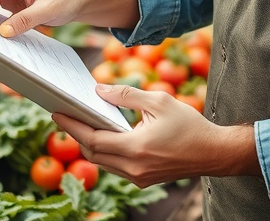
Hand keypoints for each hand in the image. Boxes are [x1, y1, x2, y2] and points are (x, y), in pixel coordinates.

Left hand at [54, 85, 259, 186]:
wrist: (213, 153)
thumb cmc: (189, 125)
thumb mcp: (158, 101)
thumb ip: (127, 95)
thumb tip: (99, 90)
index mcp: (135, 149)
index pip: (92, 140)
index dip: (72, 126)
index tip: (56, 113)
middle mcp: (133, 168)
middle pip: (93, 154)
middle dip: (77, 135)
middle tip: (65, 116)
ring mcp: (138, 177)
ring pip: (103, 162)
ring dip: (91, 144)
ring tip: (82, 123)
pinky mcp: (144, 179)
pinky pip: (116, 166)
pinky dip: (107, 151)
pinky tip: (106, 134)